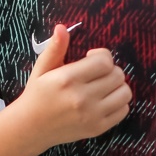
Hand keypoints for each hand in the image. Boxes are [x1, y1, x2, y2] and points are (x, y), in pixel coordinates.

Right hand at [12, 24, 130, 149]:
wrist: (31, 128)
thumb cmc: (37, 94)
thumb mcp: (42, 69)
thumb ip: (55, 48)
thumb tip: (62, 28)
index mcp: (67, 79)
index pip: (104, 61)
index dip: (102, 55)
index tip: (91, 57)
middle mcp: (82, 98)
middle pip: (117, 75)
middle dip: (110, 69)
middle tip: (96, 73)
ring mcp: (92, 115)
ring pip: (125, 92)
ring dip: (117, 85)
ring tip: (103, 86)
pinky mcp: (98, 128)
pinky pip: (124, 110)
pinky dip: (118, 102)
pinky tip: (104, 100)